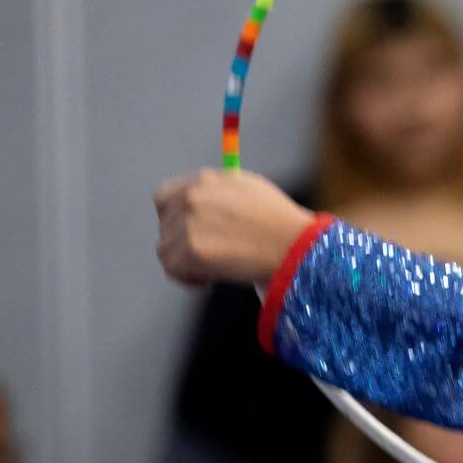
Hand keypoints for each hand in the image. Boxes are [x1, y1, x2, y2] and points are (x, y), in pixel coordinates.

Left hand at [153, 168, 314, 286]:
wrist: (297, 245)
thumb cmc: (282, 223)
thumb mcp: (250, 191)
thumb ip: (219, 195)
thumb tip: (200, 205)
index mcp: (205, 181)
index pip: (165, 198)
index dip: (173, 218)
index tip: (186, 233)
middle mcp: (192, 198)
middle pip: (165, 226)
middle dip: (182, 244)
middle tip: (205, 259)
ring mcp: (190, 224)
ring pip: (166, 249)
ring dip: (185, 263)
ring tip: (210, 272)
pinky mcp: (191, 251)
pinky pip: (173, 268)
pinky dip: (188, 279)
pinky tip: (209, 282)